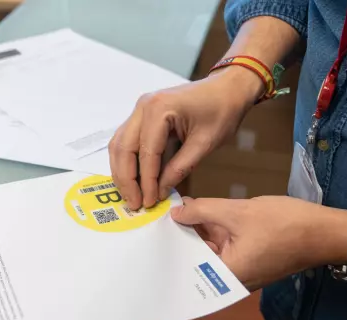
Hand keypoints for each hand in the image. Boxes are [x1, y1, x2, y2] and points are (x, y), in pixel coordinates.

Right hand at [109, 67, 263, 209]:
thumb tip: (161, 191)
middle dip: (127, 180)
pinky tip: (133, 179)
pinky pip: (126, 140)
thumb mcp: (205, 143)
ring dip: (122, 172)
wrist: (227, 89)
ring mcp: (140, 109)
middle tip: (134, 204)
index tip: (149, 203)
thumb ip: (181, 167)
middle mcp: (144, 106)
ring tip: (131, 195)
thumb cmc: (222, 111)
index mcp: (160, 108)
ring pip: (119, 145)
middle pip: (123, 148)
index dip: (146, 181)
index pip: (146, 153)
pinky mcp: (142, 115)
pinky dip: (127, 161)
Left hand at [171, 196, 346, 289]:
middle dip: (183, 234)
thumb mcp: (238, 212)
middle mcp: (231, 279)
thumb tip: (177, 212)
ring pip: (211, 249)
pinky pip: (225, 246)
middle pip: (197, 256)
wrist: (326, 231)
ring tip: (178, 208)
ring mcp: (241, 270)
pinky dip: (214, 231)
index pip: (187, 263)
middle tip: (162, 212)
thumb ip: (203, 211)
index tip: (154, 225)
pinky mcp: (250, 259)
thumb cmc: (286, 224)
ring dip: (199, 230)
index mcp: (226, 275)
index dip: (171, 242)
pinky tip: (201, 211)